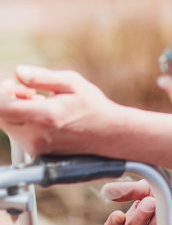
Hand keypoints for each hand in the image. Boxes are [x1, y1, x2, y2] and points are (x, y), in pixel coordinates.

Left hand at [0, 66, 119, 154]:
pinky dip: (23, 122)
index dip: (3, 93)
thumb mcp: (73, 83)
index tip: (17, 85)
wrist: (107, 134)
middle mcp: (36, 135)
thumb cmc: (92, 106)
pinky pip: (17, 134)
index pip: (3, 107)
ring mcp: (35, 147)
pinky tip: (43, 116)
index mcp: (46, 116)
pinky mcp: (35, 152)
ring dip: (16, 111)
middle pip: (1, 117)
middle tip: (29, 91)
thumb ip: (42, 78)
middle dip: (8, 100)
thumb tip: (19, 72)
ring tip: (40, 103)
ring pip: (8, 126)